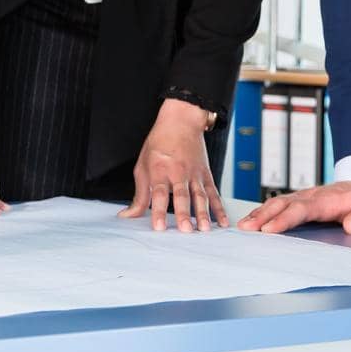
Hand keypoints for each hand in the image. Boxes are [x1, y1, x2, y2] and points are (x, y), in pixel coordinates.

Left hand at [119, 99, 225, 231]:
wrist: (181, 121)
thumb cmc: (159, 144)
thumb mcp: (142, 166)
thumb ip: (139, 195)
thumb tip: (128, 216)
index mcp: (160, 170)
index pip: (159, 193)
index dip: (158, 211)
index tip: (159, 227)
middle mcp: (178, 172)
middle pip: (181, 195)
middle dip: (183, 213)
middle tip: (186, 230)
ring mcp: (194, 174)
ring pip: (200, 196)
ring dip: (203, 213)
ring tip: (204, 229)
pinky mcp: (206, 175)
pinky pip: (214, 193)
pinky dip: (219, 208)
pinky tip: (222, 221)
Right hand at [237, 180, 350, 234]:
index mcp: (328, 200)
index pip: (302, 209)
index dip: (284, 219)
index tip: (268, 229)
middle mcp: (312, 196)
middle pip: (283, 204)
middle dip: (263, 216)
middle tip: (245, 228)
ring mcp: (305, 198)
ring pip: (277, 203)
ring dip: (259, 214)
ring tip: (242, 226)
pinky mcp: (302, 203)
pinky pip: (280, 206)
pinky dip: (264, 212)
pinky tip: (253, 221)